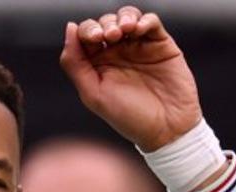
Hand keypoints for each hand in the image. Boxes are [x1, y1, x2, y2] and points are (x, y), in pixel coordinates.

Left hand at [59, 6, 202, 151]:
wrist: (166, 129)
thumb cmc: (129, 118)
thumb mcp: (93, 94)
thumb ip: (75, 63)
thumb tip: (69, 29)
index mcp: (97, 65)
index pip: (85, 36)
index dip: (86, 30)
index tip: (94, 39)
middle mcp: (117, 53)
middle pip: (105, 23)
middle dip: (104, 24)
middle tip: (109, 36)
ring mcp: (139, 48)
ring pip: (127, 17)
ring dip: (123, 18)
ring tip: (123, 30)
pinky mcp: (161, 45)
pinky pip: (151, 22)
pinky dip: (144, 20)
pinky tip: (138, 29)